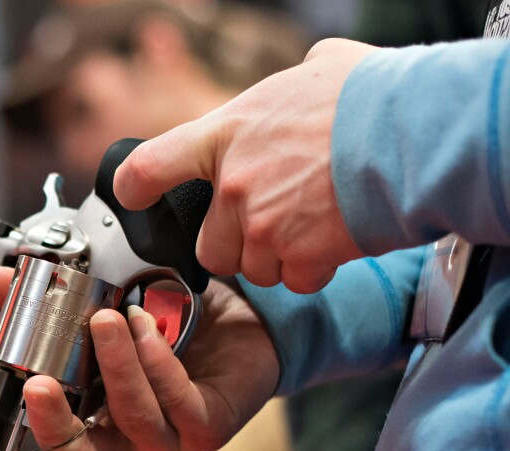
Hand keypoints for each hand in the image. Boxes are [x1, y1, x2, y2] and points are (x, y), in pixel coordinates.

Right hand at [0, 267, 280, 450]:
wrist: (236, 320)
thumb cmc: (162, 325)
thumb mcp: (96, 311)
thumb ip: (45, 303)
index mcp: (93, 430)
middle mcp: (128, 447)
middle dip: (56, 426)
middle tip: (37, 385)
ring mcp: (170, 441)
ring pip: (133, 420)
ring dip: (115, 369)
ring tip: (104, 321)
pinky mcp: (210, 426)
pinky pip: (178, 402)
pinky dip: (156, 362)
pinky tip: (145, 326)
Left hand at [113, 39, 378, 292]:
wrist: (416, 129)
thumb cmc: (372, 94)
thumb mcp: (318, 69)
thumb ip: (289, 89)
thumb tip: (303, 81)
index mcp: (224, 134)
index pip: (148, 168)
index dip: (135, 188)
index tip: (135, 195)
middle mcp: (233, 186)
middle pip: (210, 248)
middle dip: (237, 245)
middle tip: (272, 224)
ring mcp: (263, 226)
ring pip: (255, 269)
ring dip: (281, 259)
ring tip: (316, 227)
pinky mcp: (300, 256)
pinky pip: (297, 280)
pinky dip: (317, 270)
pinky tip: (339, 242)